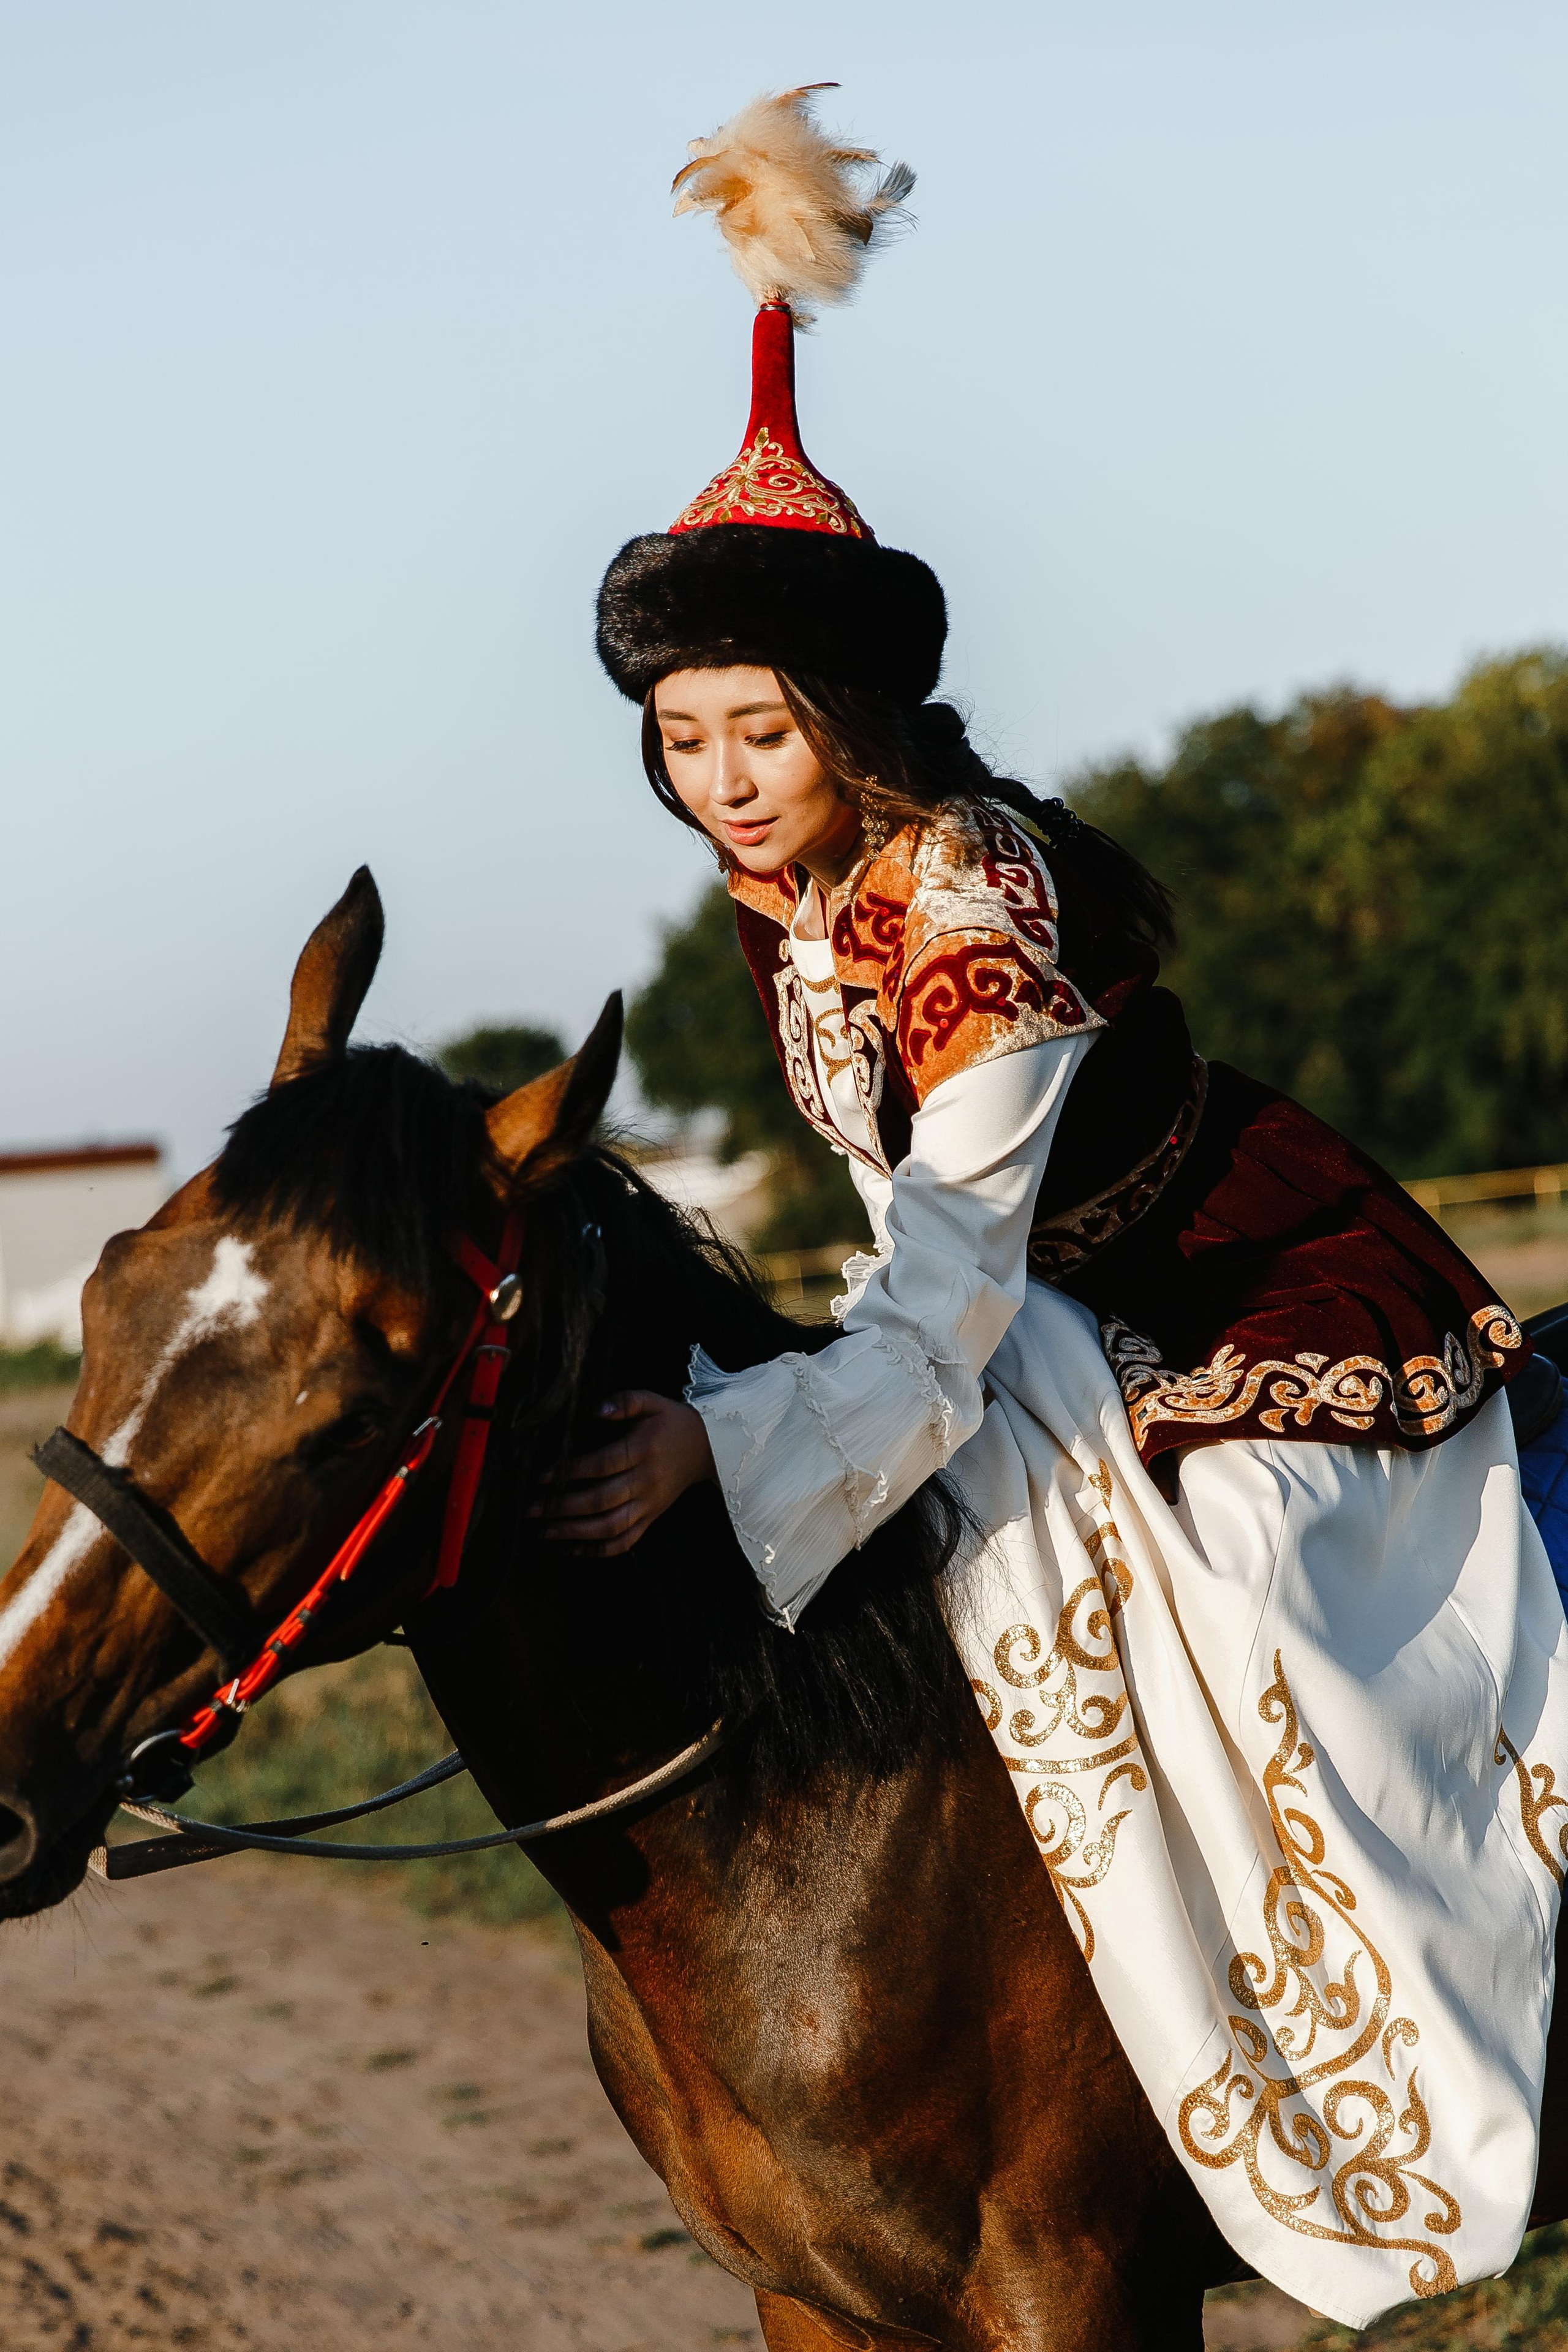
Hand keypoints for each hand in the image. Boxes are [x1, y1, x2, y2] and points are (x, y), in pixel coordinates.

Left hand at [532, 1390, 715, 1556]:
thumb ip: (625, 1400)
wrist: (708, 1447)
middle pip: (601, 1502)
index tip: (542, 1478)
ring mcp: (650, 1505)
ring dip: (574, 1534)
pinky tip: (571, 1548)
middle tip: (532, 1510)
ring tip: (544, 1532)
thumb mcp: (652, 1401)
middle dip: (563, 1508)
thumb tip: (598, 1409)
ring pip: (611, 1527)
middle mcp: (646, 1482)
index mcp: (643, 1451)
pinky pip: (625, 1542)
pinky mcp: (651, 1519)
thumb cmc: (672, 1422)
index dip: (571, 1472)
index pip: (602, 1465)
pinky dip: (598, 1551)